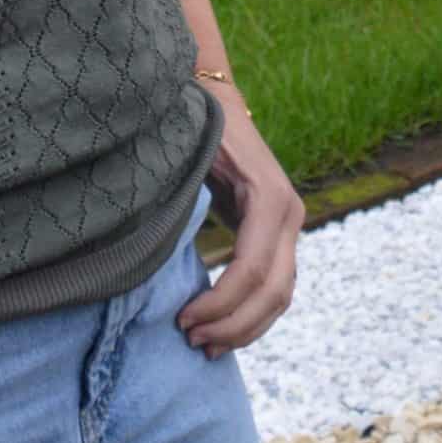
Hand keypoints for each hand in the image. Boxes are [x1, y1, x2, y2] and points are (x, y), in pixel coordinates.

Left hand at [178, 87, 300, 356]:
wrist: (217, 97)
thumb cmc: (194, 126)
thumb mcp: (188, 157)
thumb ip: (182, 200)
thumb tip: (150, 249)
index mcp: (269, 197)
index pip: (251, 269)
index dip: (219, 303)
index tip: (182, 319)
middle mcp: (290, 212)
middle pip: (274, 291)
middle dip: (232, 324)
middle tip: (191, 340)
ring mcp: (291, 224)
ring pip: (281, 295)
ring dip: (245, 328)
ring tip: (204, 345)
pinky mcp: (280, 233)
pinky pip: (276, 286)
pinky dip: (253, 314)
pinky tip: (221, 330)